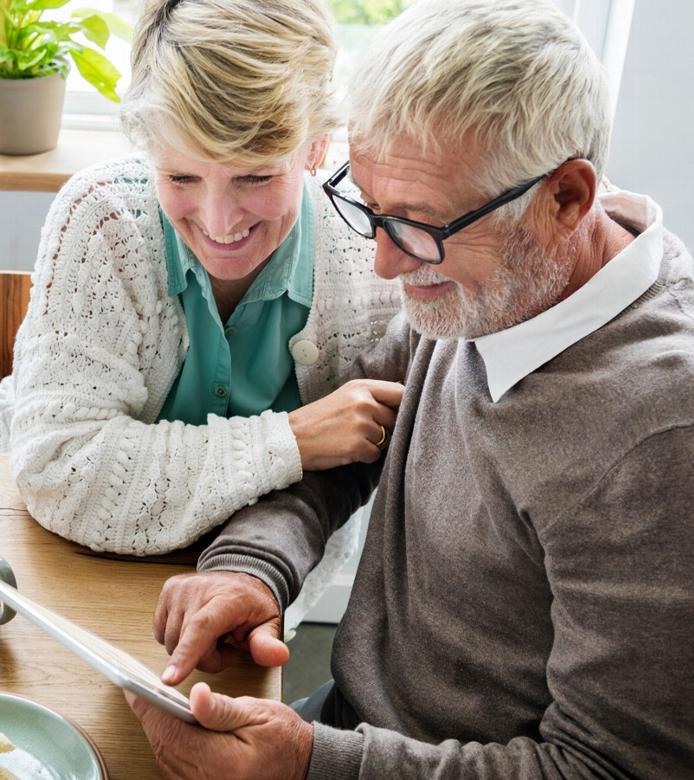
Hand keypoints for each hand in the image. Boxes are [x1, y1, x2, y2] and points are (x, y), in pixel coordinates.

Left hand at [126, 682, 312, 779]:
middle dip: (149, 717)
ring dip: (156, 730)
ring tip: (147, 702)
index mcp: (223, 763)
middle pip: (164, 747)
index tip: (134, 688)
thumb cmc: (283, 738)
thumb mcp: (257, 713)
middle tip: (136, 690)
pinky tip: (167, 725)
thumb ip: (222, 708)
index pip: (173, 734)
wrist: (300, 766)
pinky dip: (168, 744)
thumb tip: (195, 696)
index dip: (150, 709)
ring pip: (165, 758)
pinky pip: (174, 767)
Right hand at [154, 571, 288, 685]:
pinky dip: (178, 640)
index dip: (186, 655)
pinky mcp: (167, 591)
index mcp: (227, 597)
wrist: (241, 578)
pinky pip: (162, 633)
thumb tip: (278, 656)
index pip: (202, 627)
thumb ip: (268, 642)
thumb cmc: (253, 604)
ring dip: (191, 651)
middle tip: (228, 646)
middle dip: (206, 658)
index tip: (169, 680)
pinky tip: (196, 629)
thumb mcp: (269, 623)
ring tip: (214, 636)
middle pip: (187, 643)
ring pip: (172, 642)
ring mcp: (180, 589)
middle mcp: (199, 588)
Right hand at [288, 378, 403, 469]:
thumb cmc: (319, 418)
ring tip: (349, 438)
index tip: (403, 413)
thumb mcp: (345, 396)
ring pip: (386, 439)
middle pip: (395, 419)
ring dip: (372, 443)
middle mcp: (363, 403)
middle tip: (361, 430)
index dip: (406, 405)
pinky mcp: (357, 446)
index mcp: (361, 387)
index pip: (400, 393)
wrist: (291, 438)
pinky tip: (346, 450)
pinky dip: (364, 456)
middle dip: (385, 428)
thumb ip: (372, 396)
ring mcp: (360, 425)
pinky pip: (375, 455)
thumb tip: (404, 396)